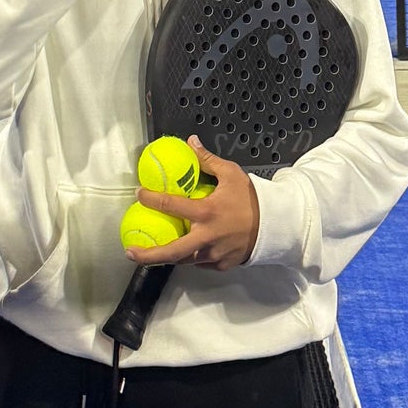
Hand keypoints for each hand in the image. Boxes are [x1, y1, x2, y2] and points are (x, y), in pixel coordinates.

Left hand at [125, 137, 261, 271]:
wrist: (276, 225)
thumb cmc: (252, 199)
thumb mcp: (232, 174)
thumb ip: (207, 160)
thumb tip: (190, 142)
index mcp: (207, 212)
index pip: (172, 205)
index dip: (152, 199)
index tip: (139, 194)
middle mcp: (207, 238)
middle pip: (172, 252)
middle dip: (148, 255)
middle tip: (130, 252)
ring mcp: (213, 255)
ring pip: (184, 260)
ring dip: (167, 257)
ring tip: (151, 254)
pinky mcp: (220, 265)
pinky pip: (200, 263)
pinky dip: (190, 258)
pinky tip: (183, 252)